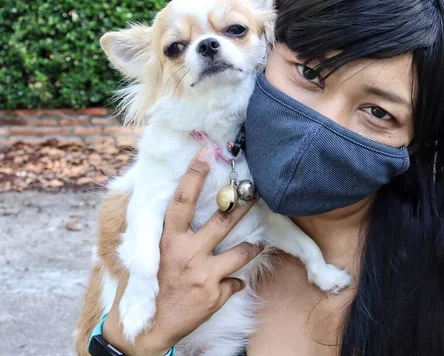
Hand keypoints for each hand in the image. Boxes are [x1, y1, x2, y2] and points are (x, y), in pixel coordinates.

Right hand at [102, 151, 260, 355]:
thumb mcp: (144, 255)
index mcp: (167, 240)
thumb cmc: (145, 288)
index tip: (206, 153)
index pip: (182, 201)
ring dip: (253, 244)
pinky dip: (235, 281)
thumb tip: (164, 206)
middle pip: (224, 220)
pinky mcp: (216, 294)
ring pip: (242, 251)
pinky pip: (236, 281)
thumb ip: (159, 233)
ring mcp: (204, 274)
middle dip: (243, 203)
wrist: (147, 329)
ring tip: (259, 240)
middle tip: (256, 190)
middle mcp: (188, 253)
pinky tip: (230, 283)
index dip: (194, 175)